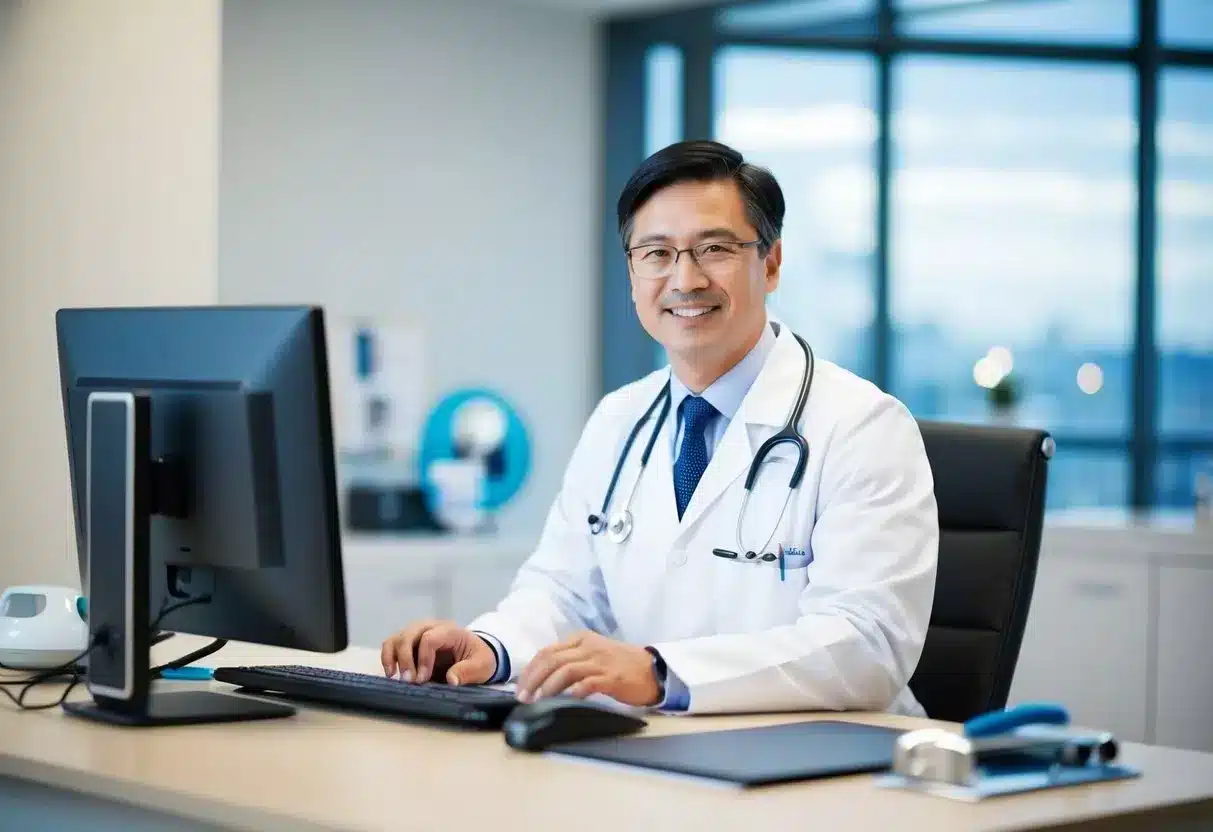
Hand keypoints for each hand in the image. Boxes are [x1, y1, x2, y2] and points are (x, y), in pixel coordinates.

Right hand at [380, 620, 496, 685]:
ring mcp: (418, 633)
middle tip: (408, 681)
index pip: (429, 638)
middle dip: (405, 658)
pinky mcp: (410, 643)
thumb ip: (468, 671)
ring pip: (397, 638)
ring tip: (394, 677)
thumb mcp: (482, 665)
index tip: (422, 679)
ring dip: (392, 657)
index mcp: (449, 630)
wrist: (475, 654)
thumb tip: (451, 680)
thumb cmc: (479, 658)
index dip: (423, 659)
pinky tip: (391, 673)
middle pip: (409, 634)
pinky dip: (388, 657)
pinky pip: (392, 645)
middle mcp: (430, 627)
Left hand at [516, 631, 659, 706]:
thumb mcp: (593, 654)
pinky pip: (586, 683)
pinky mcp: (611, 677)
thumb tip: (542, 679)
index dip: (530, 670)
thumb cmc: (621, 665)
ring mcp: (600, 661)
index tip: (520, 687)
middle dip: (533, 679)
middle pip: (552, 659)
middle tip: (523, 697)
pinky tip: (564, 701)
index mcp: (581, 639)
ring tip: (537, 701)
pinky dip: (572, 692)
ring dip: (548, 686)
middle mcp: (589, 646)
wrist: (654, 670)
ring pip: (566, 670)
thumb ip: (571, 660)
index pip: (547, 652)